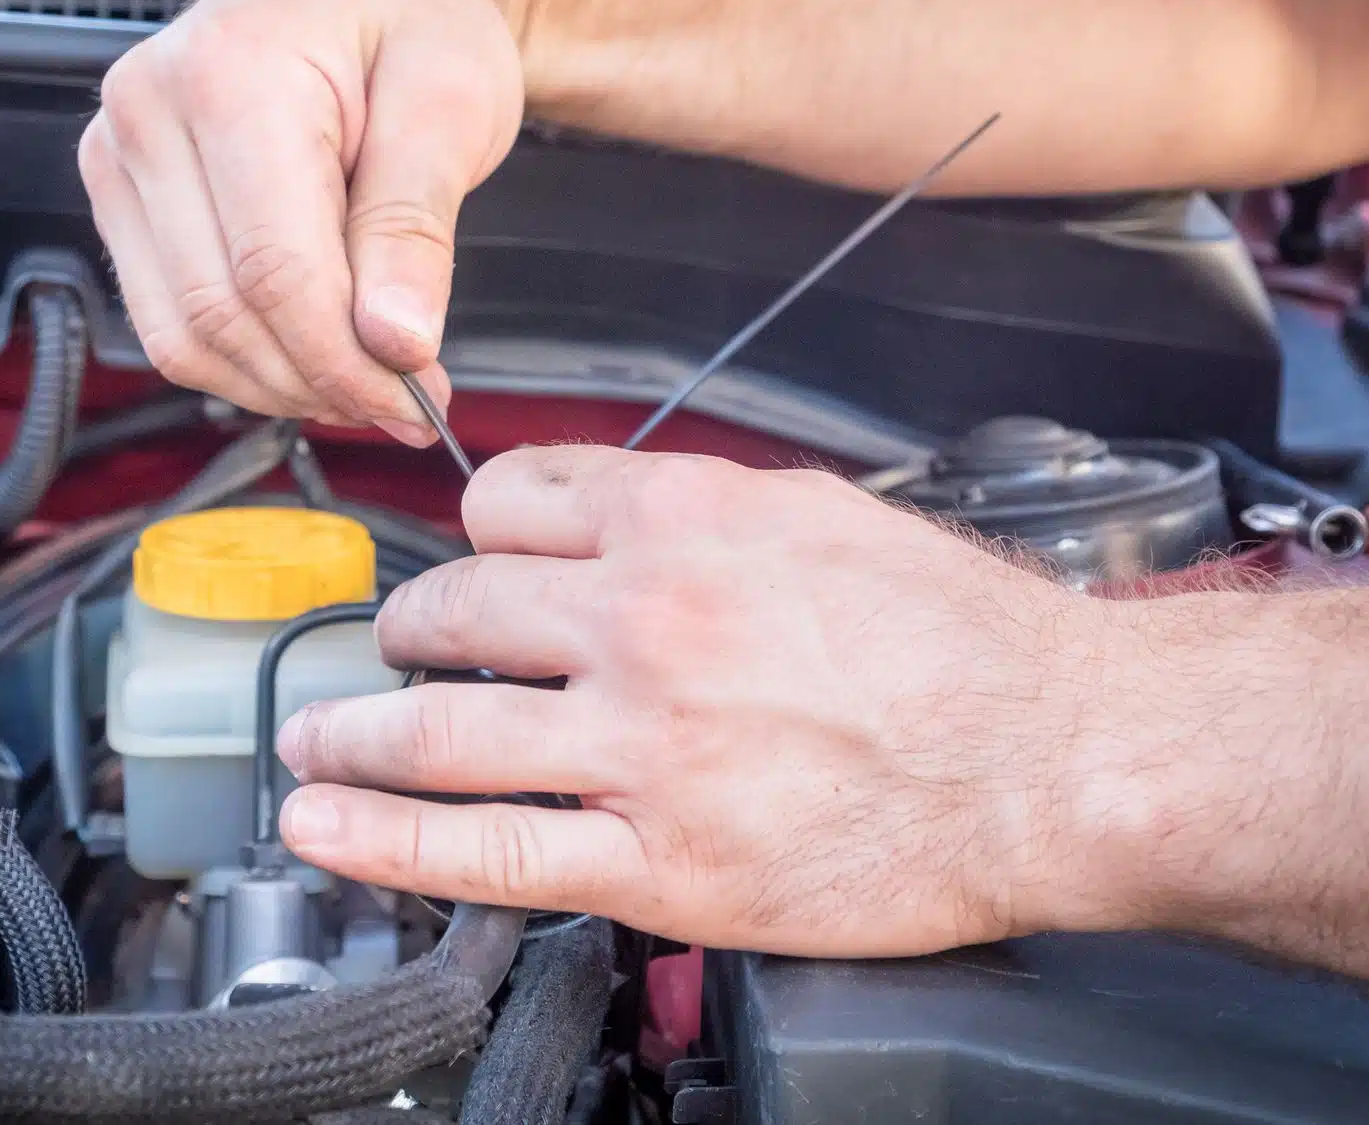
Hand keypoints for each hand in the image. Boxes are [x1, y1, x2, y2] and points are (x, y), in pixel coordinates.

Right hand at [78, 0, 526, 443]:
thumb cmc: (423, 21)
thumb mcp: (452, 108)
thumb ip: (413, 227)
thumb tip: (395, 342)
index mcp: (228, 74)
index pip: (275, 271)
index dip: (348, 361)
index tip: (421, 400)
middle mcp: (148, 111)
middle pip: (221, 312)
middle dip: (323, 381)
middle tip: (412, 403)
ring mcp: (120, 154)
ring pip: (181, 334)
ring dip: (280, 383)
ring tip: (370, 382)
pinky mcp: (124, 194)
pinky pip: (169, 318)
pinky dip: (245, 359)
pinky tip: (317, 353)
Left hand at [274, 445, 1136, 955]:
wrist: (1052, 755)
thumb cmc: (959, 639)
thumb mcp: (818, 514)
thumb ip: (691, 510)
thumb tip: (595, 516)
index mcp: (682, 520)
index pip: (502, 505)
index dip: (472, 536)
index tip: (469, 564)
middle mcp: (644, 622)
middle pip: (453, 609)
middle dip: (406, 630)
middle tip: (397, 652)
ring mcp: (644, 748)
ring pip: (439, 730)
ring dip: (354, 737)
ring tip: (316, 745)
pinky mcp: (664, 864)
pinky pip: (488, 851)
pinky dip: (384, 843)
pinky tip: (326, 829)